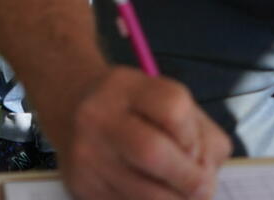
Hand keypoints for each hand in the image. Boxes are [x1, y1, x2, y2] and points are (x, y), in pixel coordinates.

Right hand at [59, 66, 230, 199]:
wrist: (68, 107)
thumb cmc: (132, 107)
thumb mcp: (165, 98)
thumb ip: (201, 133)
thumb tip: (205, 178)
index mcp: (124, 86)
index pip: (173, 107)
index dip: (195, 136)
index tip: (196, 149)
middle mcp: (97, 117)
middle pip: (153, 152)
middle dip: (190, 179)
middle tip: (203, 188)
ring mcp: (85, 155)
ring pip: (145, 194)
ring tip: (180, 193)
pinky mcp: (80, 188)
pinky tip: (153, 194)